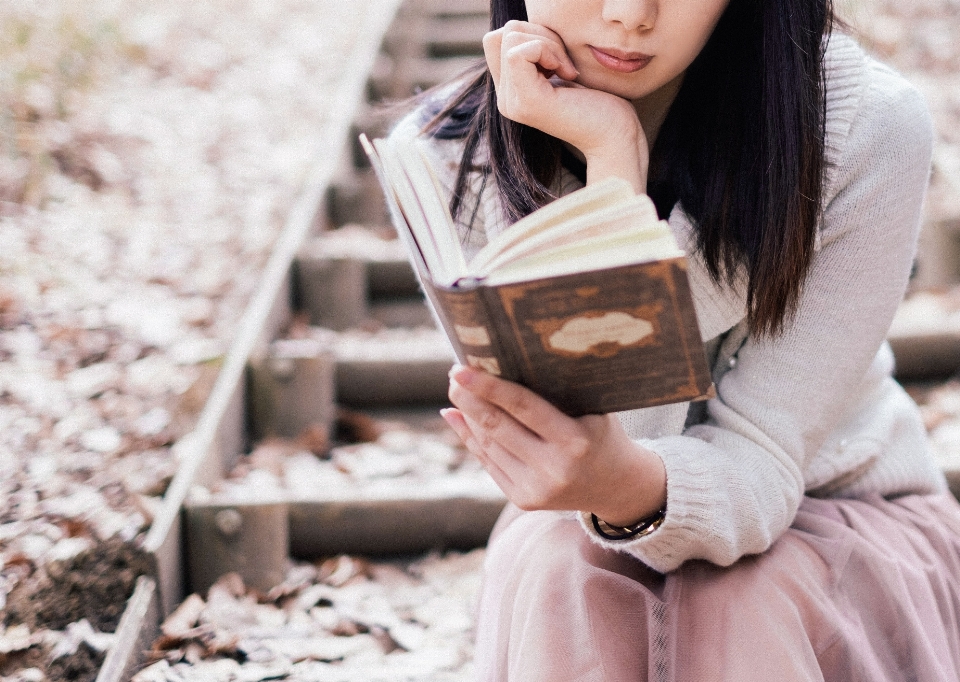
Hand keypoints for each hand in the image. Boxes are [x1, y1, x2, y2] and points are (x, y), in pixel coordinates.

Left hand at [441, 364, 666, 526]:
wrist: (617, 486)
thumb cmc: (602, 433)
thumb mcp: (591, 409)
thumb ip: (555, 392)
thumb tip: (504, 365)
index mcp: (575, 441)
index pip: (522, 407)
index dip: (488, 386)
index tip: (460, 368)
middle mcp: (553, 468)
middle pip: (497, 426)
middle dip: (469, 397)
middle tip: (453, 373)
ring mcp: (536, 489)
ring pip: (488, 444)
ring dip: (467, 414)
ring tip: (457, 389)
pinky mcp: (523, 500)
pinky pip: (488, 462)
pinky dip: (470, 437)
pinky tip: (457, 415)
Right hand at [483, 21, 648, 192]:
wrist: (614, 135)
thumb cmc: (598, 102)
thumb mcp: (559, 69)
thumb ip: (537, 55)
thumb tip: (522, 30)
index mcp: (511, 91)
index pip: (496, 40)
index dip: (530, 36)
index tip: (557, 59)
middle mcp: (506, 99)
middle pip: (501, 35)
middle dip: (539, 35)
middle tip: (564, 63)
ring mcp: (513, 102)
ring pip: (510, 38)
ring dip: (548, 43)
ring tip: (568, 70)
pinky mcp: (528, 101)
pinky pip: (520, 52)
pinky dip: (550, 51)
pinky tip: (568, 74)